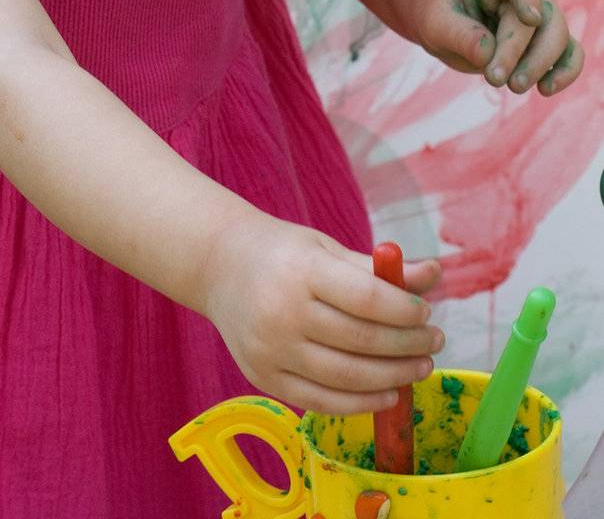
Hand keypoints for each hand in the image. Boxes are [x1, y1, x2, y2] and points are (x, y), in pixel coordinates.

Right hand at [201, 209, 443, 416]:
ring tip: (419, 366)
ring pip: (347, 378)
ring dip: (394, 378)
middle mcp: (282, 312)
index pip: (366, 298)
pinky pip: (321, 402)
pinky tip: (388, 393)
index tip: (426, 313)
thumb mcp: (327, 249)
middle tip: (434, 341)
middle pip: (361, 342)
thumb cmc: (283, 254)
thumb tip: (434, 274)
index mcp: (301, 270)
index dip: (404, 311)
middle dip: (409, 346)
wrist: (218, 267)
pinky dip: (362, 404)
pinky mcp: (262, 378)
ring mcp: (270, 349)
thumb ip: (379, 269)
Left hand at [408, 0, 583, 96]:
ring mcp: (539, 16)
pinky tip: (546, 90)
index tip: (530, 19)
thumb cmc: (437, 11)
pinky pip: (568, 55)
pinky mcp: (544, 42)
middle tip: (495, 78)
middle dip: (522, 51)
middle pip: (542, 18)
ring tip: (514, 87)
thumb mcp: (434, 20)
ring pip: (559, 38)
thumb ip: (459, 34)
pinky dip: (564, 73)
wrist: (441, 19)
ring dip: (541, 66)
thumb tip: (487, 56)